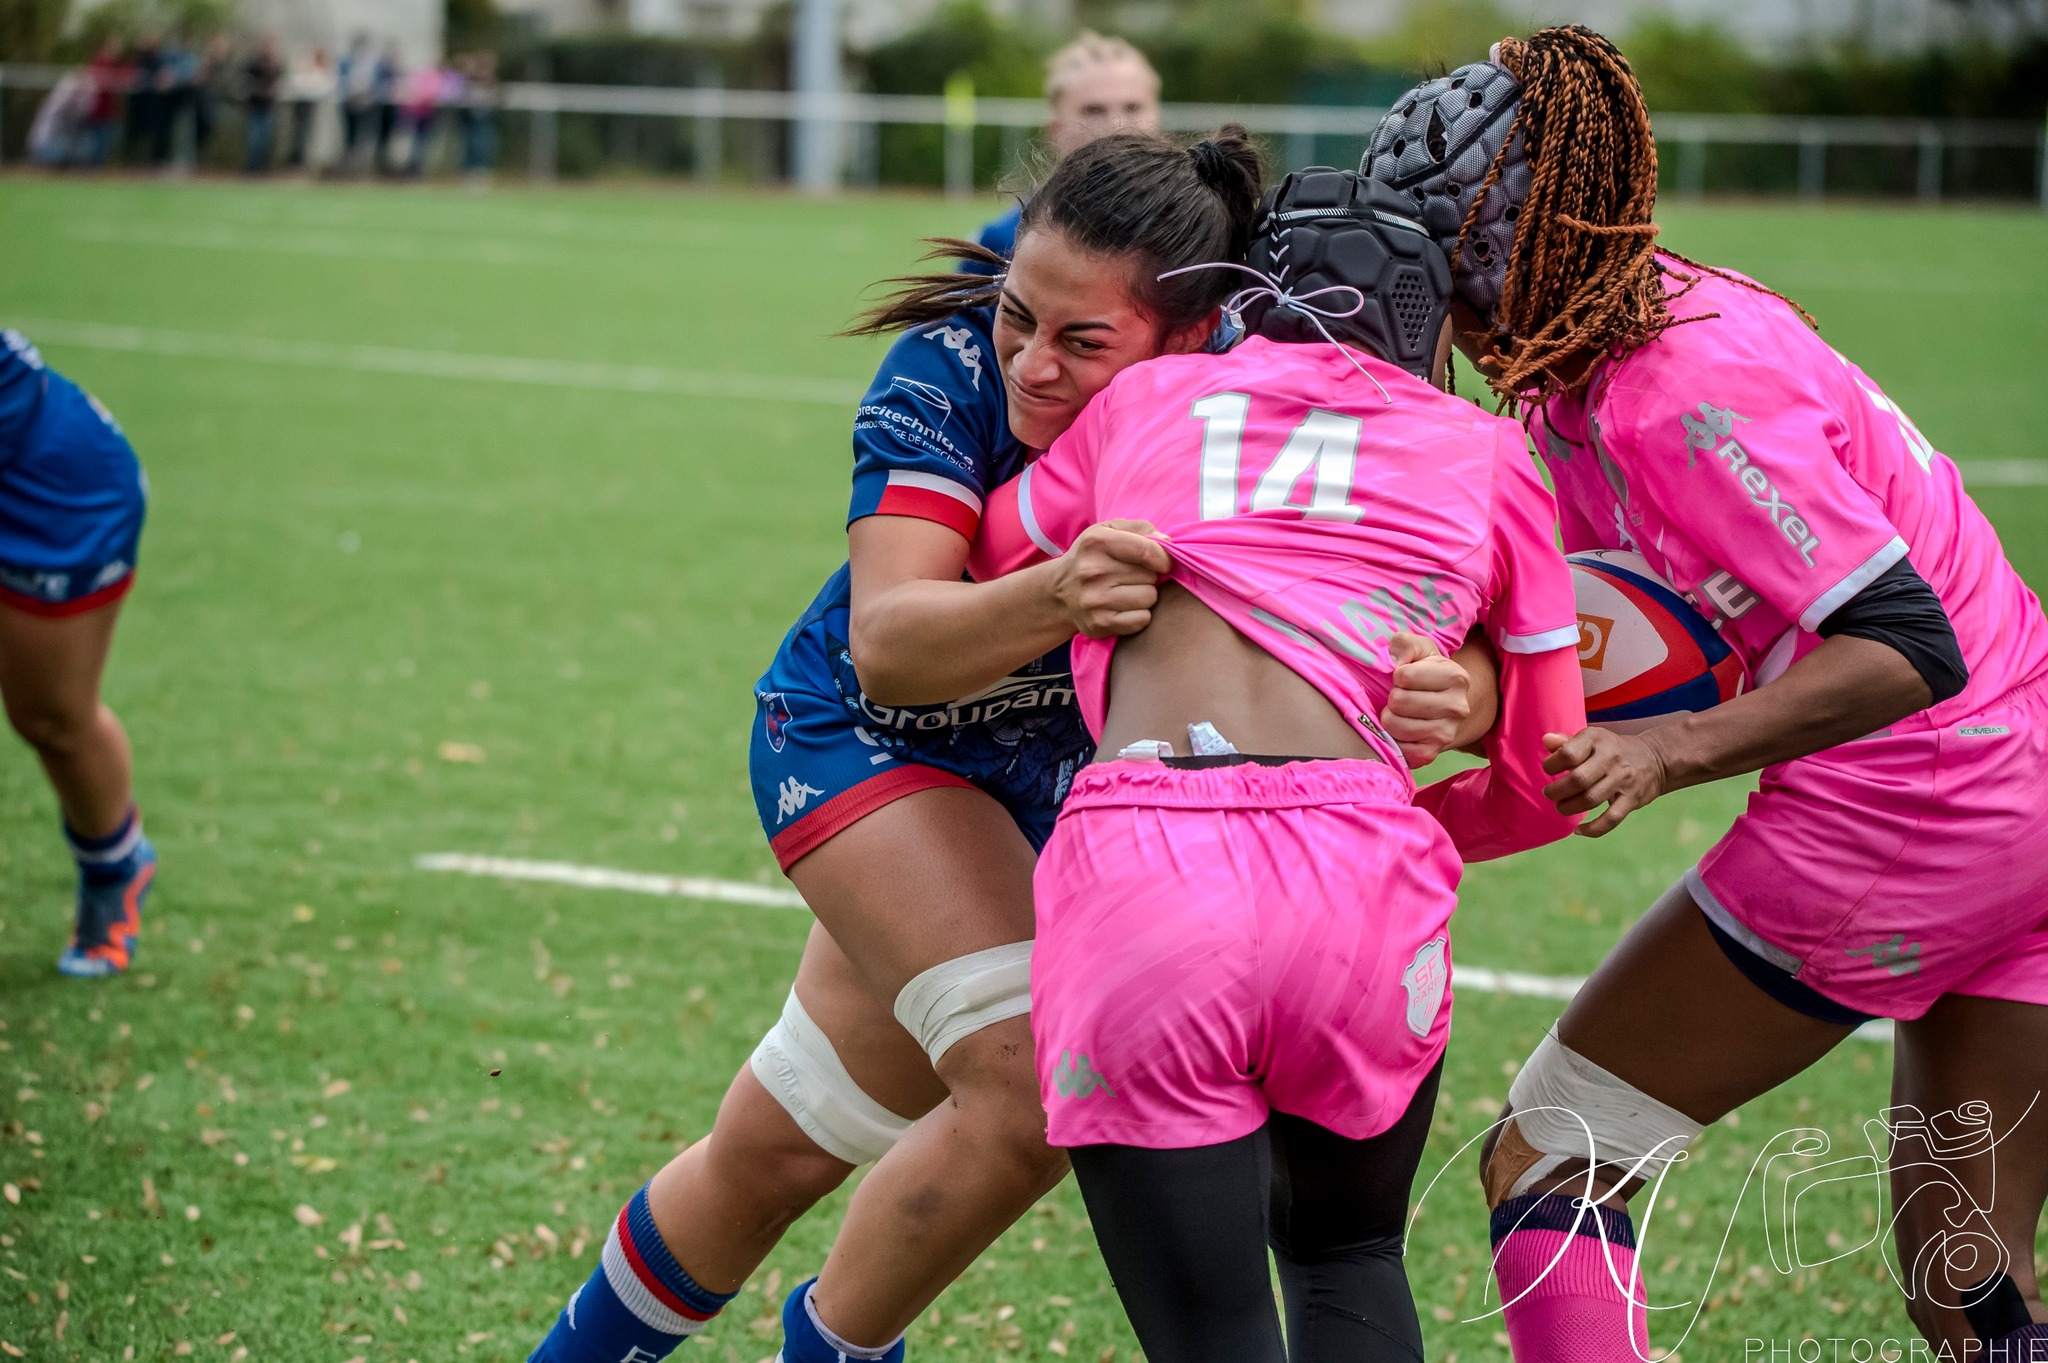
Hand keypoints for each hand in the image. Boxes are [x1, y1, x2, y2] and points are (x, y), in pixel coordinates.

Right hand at [1048, 520, 1170, 638]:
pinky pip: (1142, 619)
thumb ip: (1141, 528)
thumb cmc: (1093, 556)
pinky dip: (1139, 615)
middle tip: (1132, 576)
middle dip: (1149, 575)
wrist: (1060, 591)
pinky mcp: (1099, 623)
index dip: (1164, 557)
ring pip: (1149, 597)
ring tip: (1128, 590)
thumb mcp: (1110, 530)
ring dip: (1145, 595)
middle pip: (1150, 575)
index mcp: (1097, 542)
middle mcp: (1092, 571)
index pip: (1147, 550)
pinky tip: (1125, 607)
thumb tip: (1167, 541)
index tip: (1163, 562)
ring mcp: (1094, 600)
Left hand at [1380, 633, 1470, 768]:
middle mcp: (1457, 708)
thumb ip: (1406, 643)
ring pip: (1394, 726)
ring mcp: (1446, 734)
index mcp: (1456, 677)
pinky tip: (1400, 731)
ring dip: (1389, 718)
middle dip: (1393, 697)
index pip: (1405, 675)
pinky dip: (1392, 739)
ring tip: (1399, 713)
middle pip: (1399, 701)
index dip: (1398, 675)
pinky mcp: (1431, 754)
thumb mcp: (1420, 651)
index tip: (1405, 679)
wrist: (1444, 708)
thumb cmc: (1426, 674)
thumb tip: (1396, 660)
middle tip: (1401, 697)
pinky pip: (1398, 749)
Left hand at [1541, 727, 1669, 836]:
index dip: (1551, 766)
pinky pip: (1610, 819)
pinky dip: (1592, 829)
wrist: (1656, 758)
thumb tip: (1546, 741)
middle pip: (1578, 780)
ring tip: (1561, 807)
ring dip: (1569, 808)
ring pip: (1590, 800)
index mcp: (1597, 739)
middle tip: (1550, 794)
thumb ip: (1566, 742)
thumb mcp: (1592, 739)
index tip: (1549, 771)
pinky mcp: (1632, 799)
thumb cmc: (1611, 749)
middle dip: (1556, 792)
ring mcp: (1623, 779)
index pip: (1568, 754)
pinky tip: (1579, 830)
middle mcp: (1611, 758)